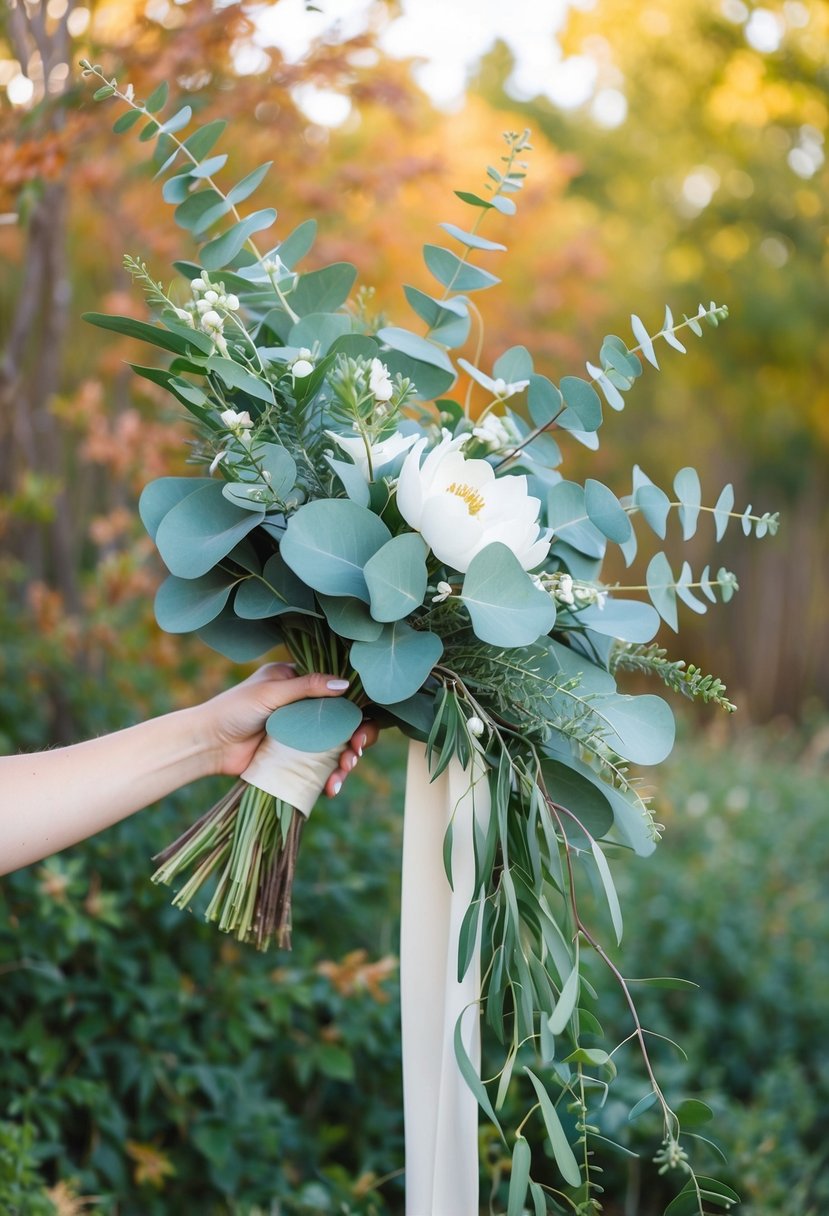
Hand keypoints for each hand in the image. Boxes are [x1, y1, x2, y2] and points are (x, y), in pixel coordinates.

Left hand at [195, 663, 377, 793]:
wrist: (207, 745)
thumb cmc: (234, 710)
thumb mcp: (271, 693)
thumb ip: (307, 687)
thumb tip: (345, 683)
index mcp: (298, 682)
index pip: (338, 691)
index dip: (356, 708)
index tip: (361, 725)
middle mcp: (303, 707)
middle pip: (344, 722)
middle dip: (357, 739)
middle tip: (356, 752)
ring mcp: (300, 735)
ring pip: (336, 747)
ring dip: (346, 761)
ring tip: (343, 772)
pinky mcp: (293, 759)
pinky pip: (320, 768)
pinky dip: (329, 778)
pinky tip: (331, 788)